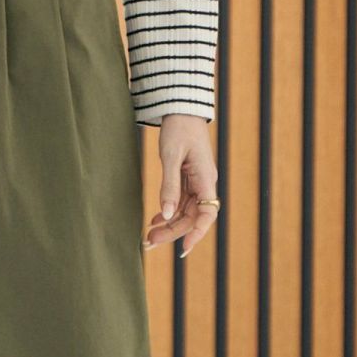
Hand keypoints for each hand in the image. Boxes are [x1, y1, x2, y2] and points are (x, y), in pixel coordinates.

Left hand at [142, 115, 218, 258]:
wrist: (181, 109)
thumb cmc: (178, 129)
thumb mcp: (171, 157)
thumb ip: (169, 186)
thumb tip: (167, 214)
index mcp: (205, 179)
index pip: (207, 213)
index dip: (197, 233)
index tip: (184, 247)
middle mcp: (204, 184)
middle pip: (192, 217)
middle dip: (172, 232)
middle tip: (149, 242)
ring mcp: (196, 183)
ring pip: (185, 212)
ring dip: (168, 225)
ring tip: (148, 236)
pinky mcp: (187, 179)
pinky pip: (180, 203)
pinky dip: (168, 212)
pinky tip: (155, 220)